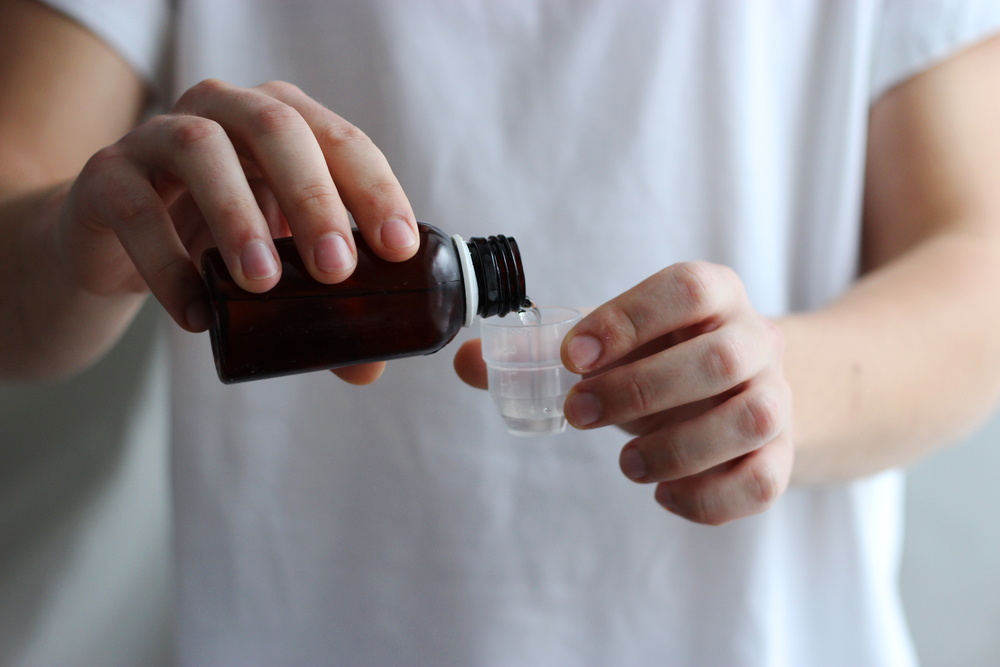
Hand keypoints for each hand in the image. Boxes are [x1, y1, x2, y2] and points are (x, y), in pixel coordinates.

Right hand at [61, 79, 417, 383]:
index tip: (397, 249)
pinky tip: (197, 313)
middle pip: (276, 129)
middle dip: (313, 198)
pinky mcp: (107, 176)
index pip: (341, 141)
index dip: (374, 190)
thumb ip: (321, 306)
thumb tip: (366, 369)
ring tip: (262, 284)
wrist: (116, 240)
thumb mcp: (278, 263)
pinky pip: (137, 209)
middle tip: (336, 270)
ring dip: (239, 218)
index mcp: (283, 122)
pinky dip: (169, 264)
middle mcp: (225, 110)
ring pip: (202, 151)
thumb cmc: (216, 239)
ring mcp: (159, 136)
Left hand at [454, 262, 791, 523]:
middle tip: (580, 415)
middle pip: (720, 358)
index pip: (685, 289)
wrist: (744, 388)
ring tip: (625, 465)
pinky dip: (708, 497)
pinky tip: (663, 494)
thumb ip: (542, 350)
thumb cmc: (664, 358)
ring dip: (678, 448)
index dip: (627, 319)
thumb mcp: (614, 343)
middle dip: (640, 390)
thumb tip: (465, 362)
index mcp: (712, 294)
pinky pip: (762, 480)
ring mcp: (778, 397)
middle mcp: (754, 338)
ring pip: (750, 419)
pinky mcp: (782, 454)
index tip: (572, 356)